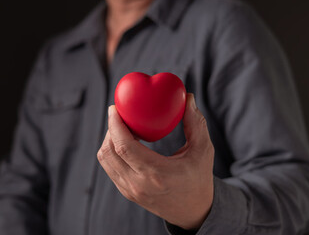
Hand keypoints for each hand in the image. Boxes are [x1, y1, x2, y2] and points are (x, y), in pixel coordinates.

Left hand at [97, 93, 214, 229]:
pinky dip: (112, 152)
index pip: (124, 146)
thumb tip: (187, 97)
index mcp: (156, 173)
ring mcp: (130, 190)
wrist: (194, 211)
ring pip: (105, 160)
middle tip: (118, 113)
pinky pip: (110, 168)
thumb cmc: (199, 178)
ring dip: (109, 140)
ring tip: (122, 127)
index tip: (114, 108)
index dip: (114, 124)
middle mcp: (138, 184)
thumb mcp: (204, 150)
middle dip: (110, 128)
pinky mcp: (127, 193)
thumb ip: (196, 123)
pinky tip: (125, 142)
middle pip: (109, 151)